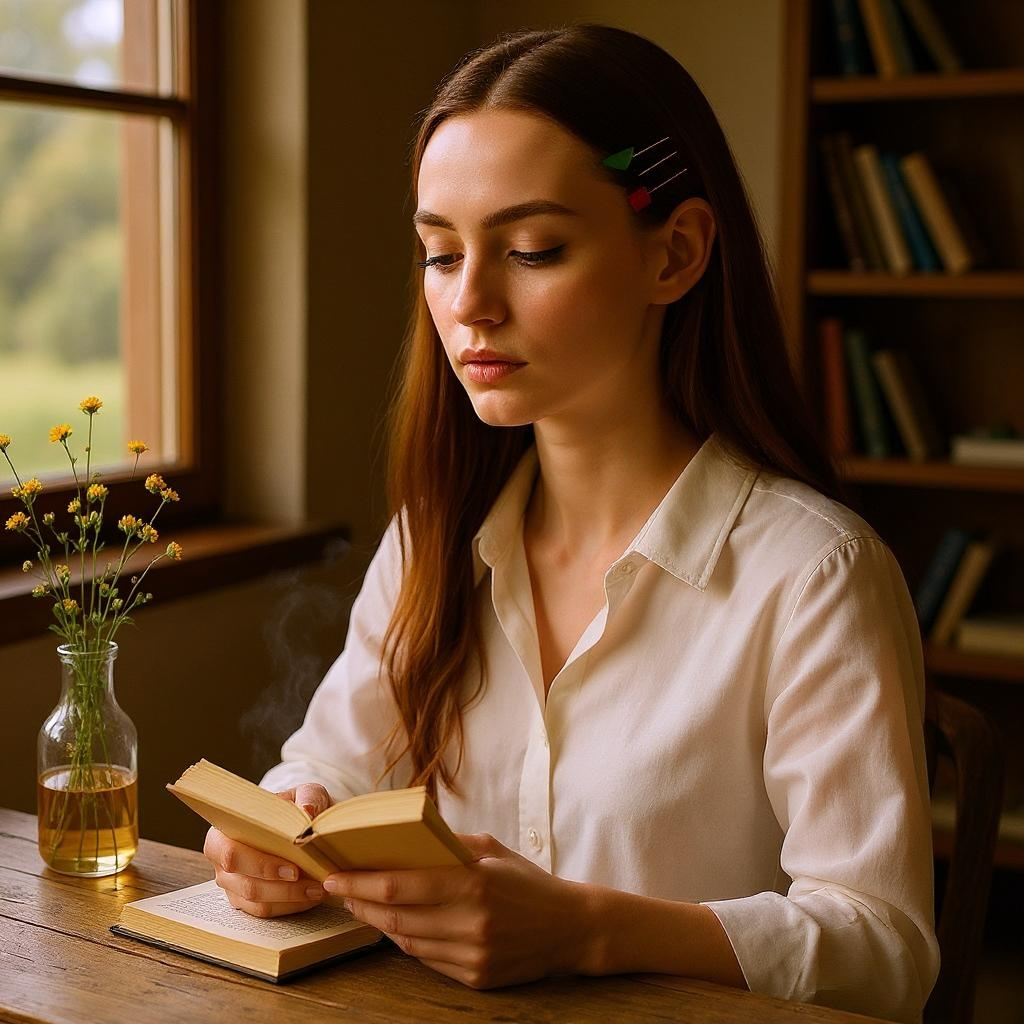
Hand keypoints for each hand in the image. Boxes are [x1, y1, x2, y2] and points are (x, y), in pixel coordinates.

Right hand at [202, 782, 332, 917]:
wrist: (293, 824)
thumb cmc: (293, 808)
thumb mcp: (304, 794)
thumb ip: (309, 797)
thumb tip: (308, 812)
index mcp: (224, 832)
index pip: (230, 854)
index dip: (260, 865)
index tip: (292, 869)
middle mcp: (222, 862)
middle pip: (246, 884)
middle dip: (281, 887)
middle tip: (313, 883)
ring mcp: (232, 885)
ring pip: (257, 903)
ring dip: (290, 899)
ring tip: (319, 890)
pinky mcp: (246, 901)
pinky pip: (266, 911)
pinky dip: (291, 906)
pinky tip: (312, 897)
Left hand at [323, 832, 588, 987]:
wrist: (571, 929)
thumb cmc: (529, 882)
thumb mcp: (494, 850)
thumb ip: (451, 844)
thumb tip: (407, 835)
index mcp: (474, 883)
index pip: (401, 886)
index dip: (361, 883)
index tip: (335, 877)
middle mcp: (471, 922)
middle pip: (395, 917)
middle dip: (360, 904)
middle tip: (339, 891)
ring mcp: (472, 955)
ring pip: (407, 941)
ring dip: (378, 924)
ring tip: (362, 905)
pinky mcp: (475, 978)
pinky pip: (428, 959)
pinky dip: (407, 941)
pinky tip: (397, 925)